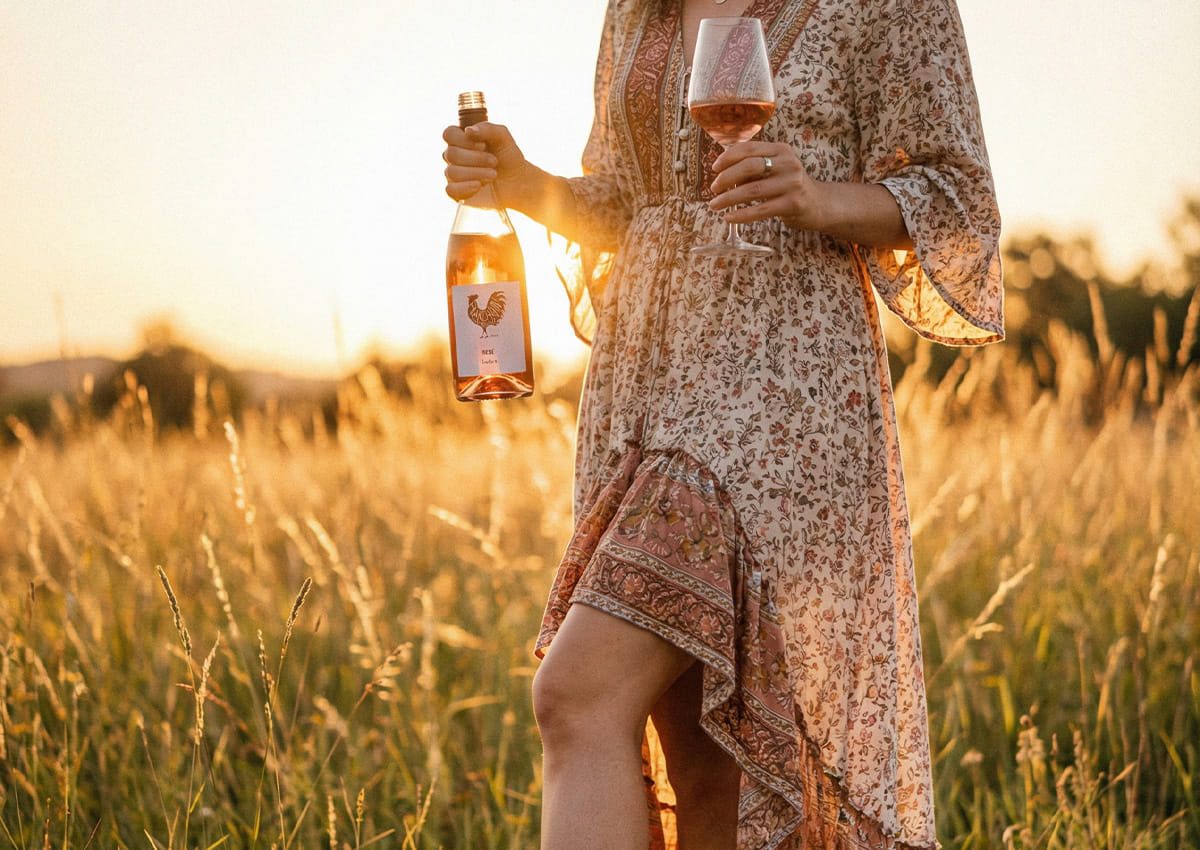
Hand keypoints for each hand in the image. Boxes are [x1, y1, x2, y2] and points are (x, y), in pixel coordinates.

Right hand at [441, 122, 531, 203]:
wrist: (518, 183)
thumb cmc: (508, 157)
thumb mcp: (503, 137)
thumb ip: (487, 129)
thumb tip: (468, 131)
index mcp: (461, 139)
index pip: (449, 134)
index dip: (464, 140)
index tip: (483, 145)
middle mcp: (454, 156)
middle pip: (451, 154)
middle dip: (476, 158)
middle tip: (495, 162)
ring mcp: (454, 174)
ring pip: (452, 172)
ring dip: (476, 173)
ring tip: (493, 175)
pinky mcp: (457, 192)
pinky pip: (450, 189)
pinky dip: (465, 187)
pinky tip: (479, 186)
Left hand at [707, 142, 828, 230]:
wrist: (819, 204)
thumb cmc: (788, 186)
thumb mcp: (774, 170)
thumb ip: (752, 169)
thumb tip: (721, 174)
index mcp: (781, 150)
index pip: (749, 148)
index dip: (728, 157)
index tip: (714, 168)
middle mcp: (788, 163)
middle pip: (749, 166)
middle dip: (726, 178)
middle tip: (713, 189)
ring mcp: (792, 183)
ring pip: (752, 190)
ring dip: (728, 198)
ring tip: (715, 205)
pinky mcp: (793, 204)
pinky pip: (761, 210)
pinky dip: (741, 215)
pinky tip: (729, 218)